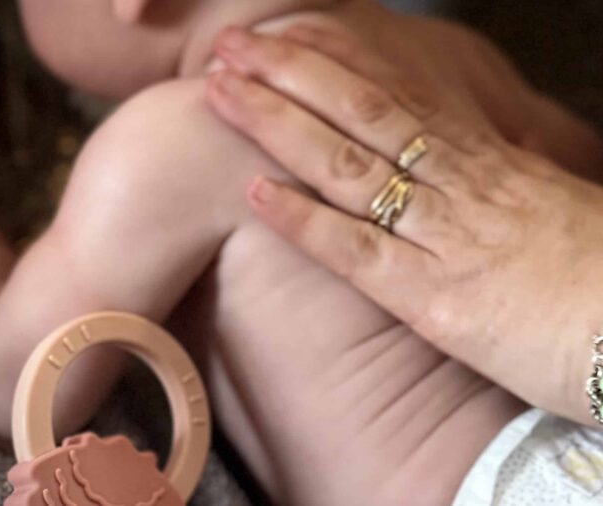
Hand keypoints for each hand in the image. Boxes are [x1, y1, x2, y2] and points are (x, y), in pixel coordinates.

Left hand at [206, 27, 602, 425]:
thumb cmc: (600, 274)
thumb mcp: (548, 208)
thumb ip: (496, 186)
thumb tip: (464, 169)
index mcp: (486, 163)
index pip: (399, 95)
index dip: (339, 61)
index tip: (294, 35)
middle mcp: (456, 185)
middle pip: (358, 112)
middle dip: (290, 73)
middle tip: (234, 45)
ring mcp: (441, 237)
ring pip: (346, 164)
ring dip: (277, 124)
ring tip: (223, 92)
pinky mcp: (433, 298)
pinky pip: (355, 250)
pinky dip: (303, 220)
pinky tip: (255, 191)